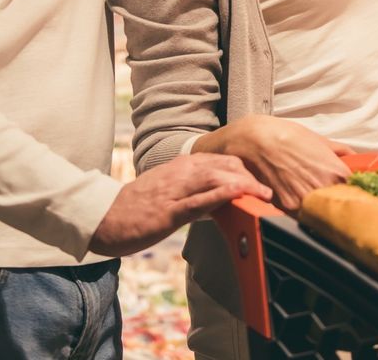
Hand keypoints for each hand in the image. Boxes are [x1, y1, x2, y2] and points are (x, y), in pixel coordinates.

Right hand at [89, 153, 270, 256]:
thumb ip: (197, 193)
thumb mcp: (172, 194)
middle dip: (252, 174)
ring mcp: (175, 190)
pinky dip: (220, 196)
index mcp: (183, 166)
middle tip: (273, 188)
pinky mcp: (168, 210)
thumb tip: (224, 199)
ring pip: (216, 178)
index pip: (224, 160)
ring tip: (265, 193)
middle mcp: (181, 172)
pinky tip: (237, 196)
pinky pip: (198, 200)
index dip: (248, 168)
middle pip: (225, 164)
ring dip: (244, 184)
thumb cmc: (138, 208)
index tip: (267, 178)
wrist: (104, 218)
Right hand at [194, 115, 353, 212]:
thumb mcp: (317, 138)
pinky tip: (298, 201)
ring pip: (321, 216)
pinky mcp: (287, 208)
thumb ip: (339, 151)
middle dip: (338, 206)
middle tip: (334, 202)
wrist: (253, 139)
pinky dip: (302, 212)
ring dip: (320, 211)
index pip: (357, 195)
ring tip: (313, 201)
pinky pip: (300, 216)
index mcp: (336, 172)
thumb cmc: (283, 135)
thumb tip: (354, 157)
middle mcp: (323, 189)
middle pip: (340, 208)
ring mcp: (305, 202)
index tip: (352, 197)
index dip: (354, 196)